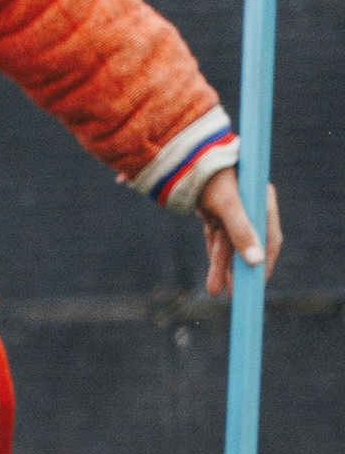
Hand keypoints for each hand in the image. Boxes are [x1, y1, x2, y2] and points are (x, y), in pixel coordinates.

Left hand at [199, 167, 280, 298]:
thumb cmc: (211, 176)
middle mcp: (249, 206)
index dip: (264, 261)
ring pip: (228, 245)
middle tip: (235, 295)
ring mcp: (231, 210)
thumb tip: (257, 261)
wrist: (183, 157)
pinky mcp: (214, 212)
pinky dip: (214, 255)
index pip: (269, 238)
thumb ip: (241, 232)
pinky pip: (216, 239)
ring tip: (215, 291)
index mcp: (262, 201)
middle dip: (237, 270)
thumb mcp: (227, 206)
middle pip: (247, 245)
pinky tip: (213, 275)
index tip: (258, 282)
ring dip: (221, 267)